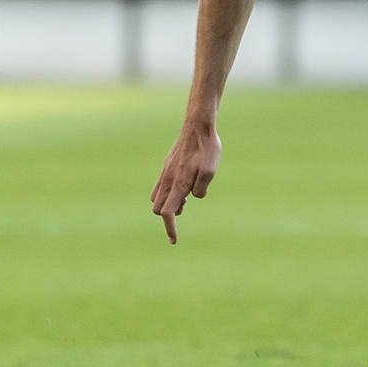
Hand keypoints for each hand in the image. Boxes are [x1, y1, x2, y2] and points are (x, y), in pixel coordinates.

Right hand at [150, 124, 220, 243]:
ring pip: (156, 197)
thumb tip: (192, 198)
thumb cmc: (207, 148)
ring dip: (167, 204)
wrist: (198, 126)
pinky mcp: (167, 166)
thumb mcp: (211, 170)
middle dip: (168, 216)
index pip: (167, 213)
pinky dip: (167, 192)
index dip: (170, 228)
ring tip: (185, 198)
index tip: (174, 240)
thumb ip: (200, 188)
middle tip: (184, 208)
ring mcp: (165, 172)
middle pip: (158, 208)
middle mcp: (168, 179)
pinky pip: (160, 186)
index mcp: (179, 183)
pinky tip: (182, 186)